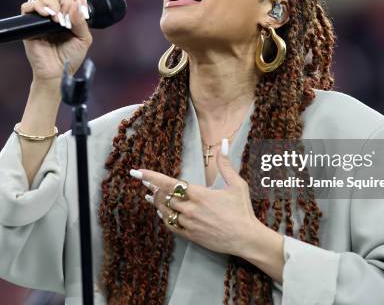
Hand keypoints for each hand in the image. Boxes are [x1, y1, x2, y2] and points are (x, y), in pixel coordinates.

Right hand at [20, 0, 92, 82]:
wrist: (56, 72)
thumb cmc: (70, 57)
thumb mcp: (83, 39)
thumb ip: (81, 22)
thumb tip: (73, 5)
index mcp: (70, 16)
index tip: (80, 8)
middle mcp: (56, 14)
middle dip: (64, 0)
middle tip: (66, 16)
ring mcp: (42, 18)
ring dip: (52, 3)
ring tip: (56, 18)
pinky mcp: (29, 24)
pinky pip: (27, 7)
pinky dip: (36, 6)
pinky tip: (46, 15)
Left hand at [129, 139, 262, 256]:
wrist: (246, 238)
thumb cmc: (242, 210)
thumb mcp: (237, 184)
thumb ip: (226, 165)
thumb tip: (224, 144)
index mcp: (199, 194)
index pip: (169, 183)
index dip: (152, 176)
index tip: (138, 172)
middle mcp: (190, 209)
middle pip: (163, 197)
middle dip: (153, 188)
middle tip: (144, 182)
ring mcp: (189, 224)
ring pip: (165, 212)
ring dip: (156, 203)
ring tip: (149, 195)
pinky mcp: (191, 236)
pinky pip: (171, 226)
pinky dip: (164, 218)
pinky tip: (161, 213)